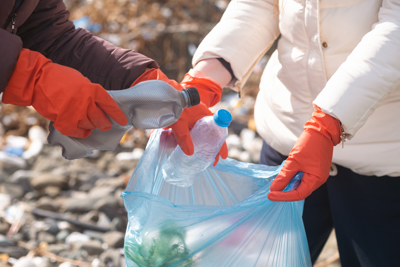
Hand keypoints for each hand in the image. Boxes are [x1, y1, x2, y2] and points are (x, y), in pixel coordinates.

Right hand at [3, 49, 126, 137]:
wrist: (38, 80)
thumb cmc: (60, 78)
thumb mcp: (82, 81)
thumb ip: (92, 94)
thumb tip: (100, 106)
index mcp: (93, 90)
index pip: (110, 106)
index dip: (118, 115)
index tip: (123, 121)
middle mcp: (87, 102)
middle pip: (102, 120)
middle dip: (104, 124)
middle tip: (104, 125)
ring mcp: (76, 113)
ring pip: (90, 126)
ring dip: (90, 126)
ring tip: (84, 120)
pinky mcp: (65, 122)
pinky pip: (79, 132)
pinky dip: (80, 132)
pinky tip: (80, 129)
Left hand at [133, 68, 226, 165]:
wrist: (164, 94)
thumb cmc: (174, 105)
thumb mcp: (180, 122)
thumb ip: (184, 137)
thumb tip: (190, 153)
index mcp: (206, 117)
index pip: (218, 133)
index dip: (221, 145)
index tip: (223, 156)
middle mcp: (202, 120)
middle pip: (211, 137)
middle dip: (213, 149)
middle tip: (213, 162)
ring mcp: (193, 122)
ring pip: (201, 137)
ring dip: (203, 148)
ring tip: (203, 160)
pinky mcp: (184, 124)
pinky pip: (191, 136)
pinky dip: (192, 144)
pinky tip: (189, 153)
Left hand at [268, 106, 341, 201]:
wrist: (321, 130)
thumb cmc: (310, 144)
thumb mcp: (294, 160)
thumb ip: (284, 176)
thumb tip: (274, 188)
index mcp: (316, 179)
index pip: (298, 194)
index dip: (283, 196)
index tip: (270, 195)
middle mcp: (318, 180)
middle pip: (300, 191)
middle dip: (285, 192)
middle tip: (271, 192)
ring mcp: (317, 174)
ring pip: (300, 185)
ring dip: (288, 185)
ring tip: (276, 185)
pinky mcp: (314, 169)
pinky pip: (302, 178)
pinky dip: (293, 178)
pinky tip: (285, 177)